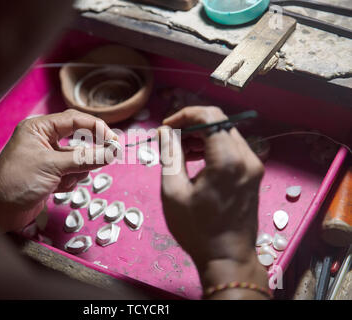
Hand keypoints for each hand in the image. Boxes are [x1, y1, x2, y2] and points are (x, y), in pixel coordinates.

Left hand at [0, 109, 117, 232]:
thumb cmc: (17, 182)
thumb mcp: (53, 166)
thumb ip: (85, 158)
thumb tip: (112, 152)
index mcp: (40, 128)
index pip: (76, 120)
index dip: (97, 128)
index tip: (114, 141)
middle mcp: (44, 140)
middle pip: (79, 140)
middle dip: (87, 154)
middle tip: (108, 158)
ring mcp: (48, 159)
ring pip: (78, 160)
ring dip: (76, 172)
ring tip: (62, 181)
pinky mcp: (50, 175)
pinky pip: (72, 174)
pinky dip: (69, 182)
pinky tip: (56, 189)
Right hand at [159, 107, 267, 296]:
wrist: (228, 257)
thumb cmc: (196, 228)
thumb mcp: (173, 191)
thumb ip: (170, 155)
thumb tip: (165, 131)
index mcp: (227, 160)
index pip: (210, 116)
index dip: (185, 115)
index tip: (167, 128)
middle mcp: (247, 157)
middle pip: (220, 122)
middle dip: (193, 125)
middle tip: (171, 140)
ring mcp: (254, 165)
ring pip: (227, 133)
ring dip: (203, 135)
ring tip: (182, 151)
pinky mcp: (254, 173)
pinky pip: (233, 148)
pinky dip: (214, 147)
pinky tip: (199, 161)